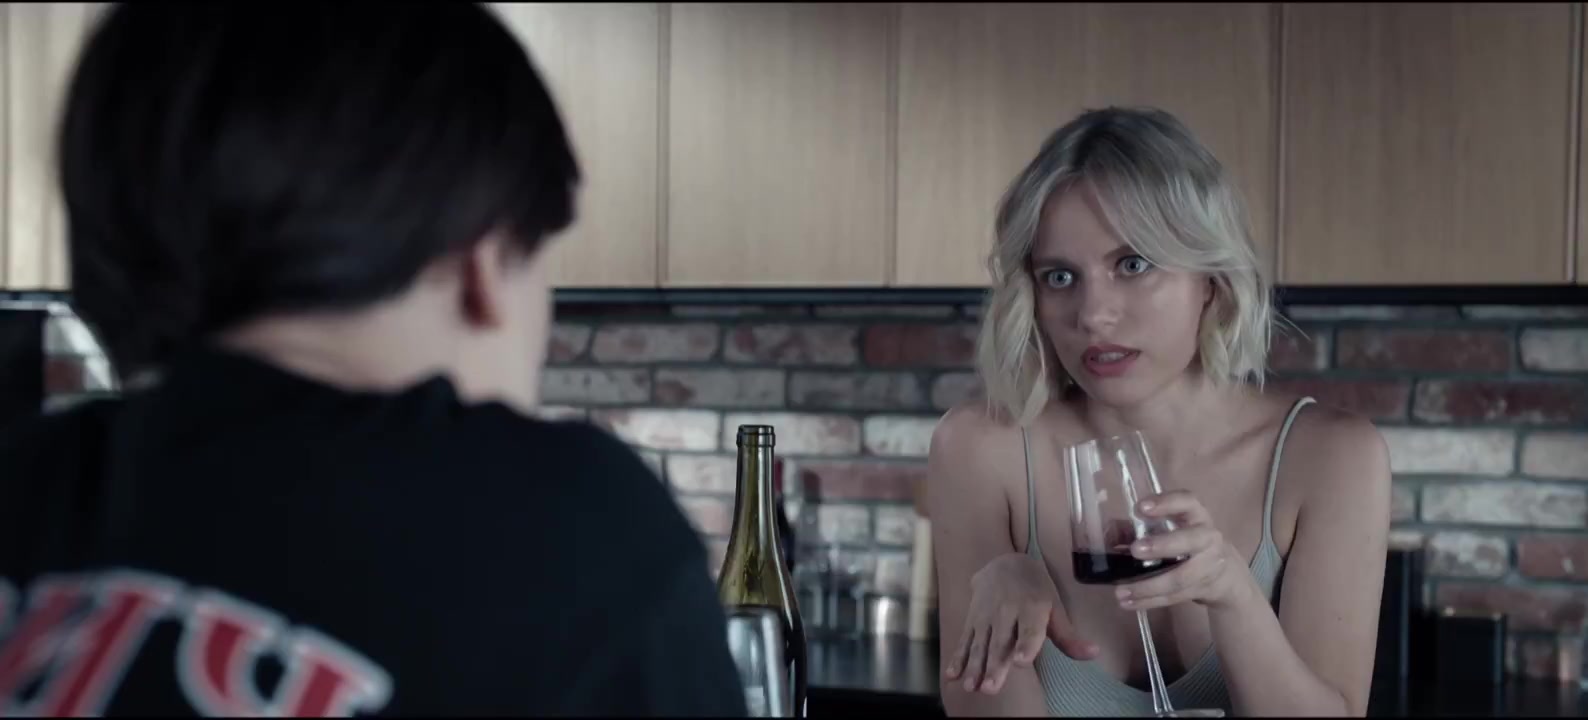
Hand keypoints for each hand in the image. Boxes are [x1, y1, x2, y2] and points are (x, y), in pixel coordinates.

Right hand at [944, 553, 1098, 694]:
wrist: (1003, 562)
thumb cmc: (1035, 589)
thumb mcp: (1054, 607)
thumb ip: (1069, 636)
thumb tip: (1093, 654)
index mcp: (1032, 608)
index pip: (1030, 629)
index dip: (1026, 645)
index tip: (1020, 662)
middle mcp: (1006, 611)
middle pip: (1001, 642)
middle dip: (994, 666)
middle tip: (991, 689)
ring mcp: (986, 616)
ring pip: (980, 644)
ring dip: (974, 666)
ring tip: (971, 687)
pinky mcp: (971, 619)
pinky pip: (964, 640)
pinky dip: (957, 657)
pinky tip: (952, 675)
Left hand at [1114, 490, 1256, 611]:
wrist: (1227, 575)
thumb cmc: (1190, 543)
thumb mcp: (1172, 529)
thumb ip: (1140, 528)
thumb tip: (1107, 531)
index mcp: (1197, 516)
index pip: (1187, 501)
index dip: (1166, 503)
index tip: (1140, 508)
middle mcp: (1208, 538)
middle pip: (1190, 540)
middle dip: (1163, 545)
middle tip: (1135, 550)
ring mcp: (1209, 566)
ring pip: (1180, 578)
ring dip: (1148, 586)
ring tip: (1120, 590)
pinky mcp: (1203, 589)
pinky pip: (1175, 597)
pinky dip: (1149, 601)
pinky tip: (1129, 602)